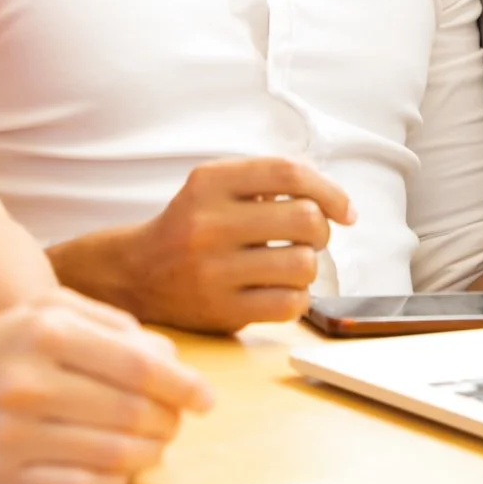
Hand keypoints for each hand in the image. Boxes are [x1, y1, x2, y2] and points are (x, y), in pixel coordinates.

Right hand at [0, 289, 212, 483]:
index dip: (182, 385)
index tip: (205, 398)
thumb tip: (170, 356)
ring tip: (156, 443)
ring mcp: (14, 435)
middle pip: (132, 412)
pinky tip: (122, 466)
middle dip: (170, 421)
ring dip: (151, 452)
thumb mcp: (44, 312)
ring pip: (115, 454)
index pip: (137, 364)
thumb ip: (110, 324)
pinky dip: (117, 479)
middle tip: (176, 421)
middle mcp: (28, 382)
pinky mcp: (3, 477)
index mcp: (44, 333)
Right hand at [51, 157, 354, 333]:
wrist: (136, 274)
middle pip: (305, 219)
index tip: (346, 211)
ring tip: (290, 264)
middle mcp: (208, 223)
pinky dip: (297, 298)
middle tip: (308, 238)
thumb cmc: (192, 226)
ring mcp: (214, 270)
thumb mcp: (215, 187)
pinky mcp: (222, 310)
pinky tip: (280, 290)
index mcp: (209, 182)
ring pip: (304, 264)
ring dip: (308, 266)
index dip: (330, 190)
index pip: (288, 174)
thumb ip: (268, 181)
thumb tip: (336, 202)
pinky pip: (291, 304)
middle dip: (320, 230)